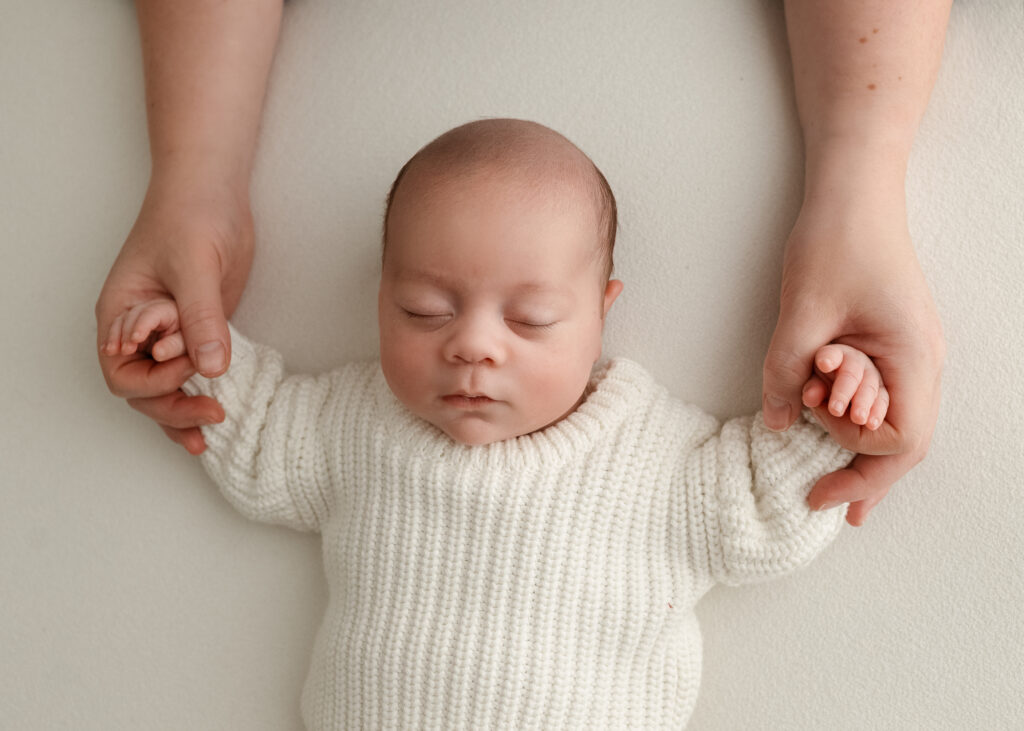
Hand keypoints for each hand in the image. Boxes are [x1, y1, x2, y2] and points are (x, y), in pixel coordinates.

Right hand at [95, 180, 252, 453]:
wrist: (214, 192)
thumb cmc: (190, 216)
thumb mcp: (195, 266)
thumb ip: (200, 317)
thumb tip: (209, 367)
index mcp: (121, 315)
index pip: (122, 372)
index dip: (155, 382)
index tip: (190, 366)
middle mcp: (138, 332)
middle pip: (142, 390)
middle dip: (172, 407)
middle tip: (213, 413)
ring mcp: (168, 334)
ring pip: (164, 389)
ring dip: (182, 413)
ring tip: (208, 435)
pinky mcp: (197, 332)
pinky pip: (192, 373)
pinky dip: (199, 396)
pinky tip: (216, 417)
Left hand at [762, 193, 944, 525]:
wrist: (855, 192)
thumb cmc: (836, 242)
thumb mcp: (801, 314)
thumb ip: (785, 372)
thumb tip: (775, 426)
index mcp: (912, 357)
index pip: (900, 441)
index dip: (858, 468)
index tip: (815, 485)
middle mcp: (923, 360)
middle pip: (906, 441)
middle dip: (864, 474)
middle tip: (823, 502)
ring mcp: (912, 350)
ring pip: (897, 419)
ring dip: (855, 440)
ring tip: (818, 459)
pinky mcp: (893, 340)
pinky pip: (885, 394)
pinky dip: (858, 417)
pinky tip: (831, 429)